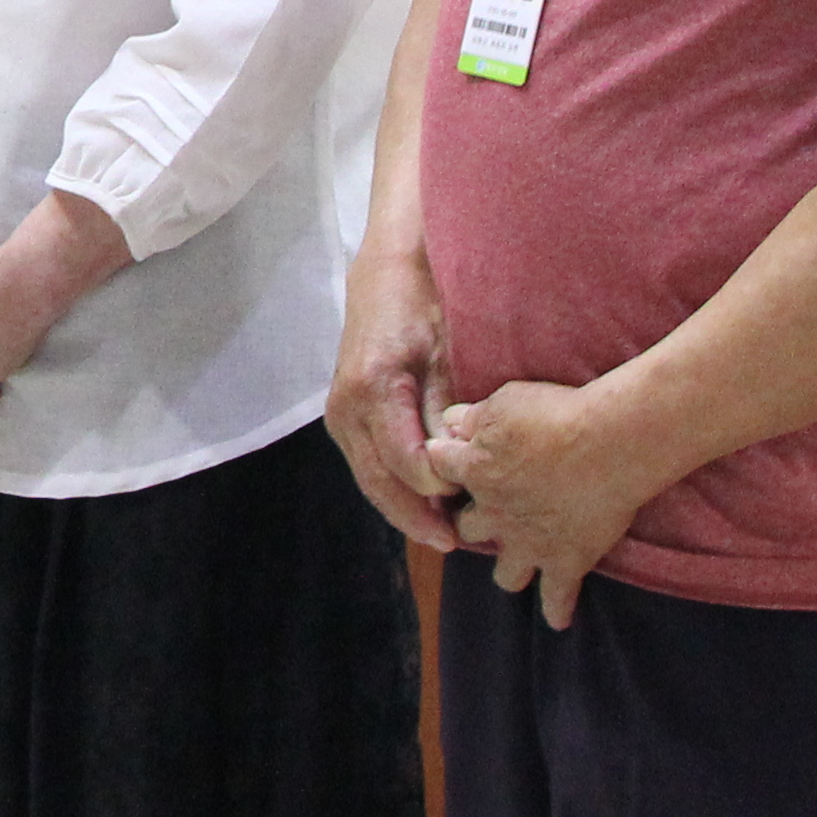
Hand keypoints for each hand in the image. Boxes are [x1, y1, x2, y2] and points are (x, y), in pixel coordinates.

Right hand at [328, 247, 455, 546]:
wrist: (387, 272)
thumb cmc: (425, 302)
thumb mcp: (446, 350)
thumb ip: (447, 406)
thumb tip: (457, 461)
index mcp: (373, 389)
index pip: (407, 462)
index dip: (441, 489)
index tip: (476, 502)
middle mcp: (346, 409)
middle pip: (381, 482)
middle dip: (417, 517)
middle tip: (457, 544)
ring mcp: (340, 415)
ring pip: (371, 480)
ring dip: (405, 509)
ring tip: (444, 535)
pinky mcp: (344, 418)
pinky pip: (369, 465)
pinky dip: (395, 488)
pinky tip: (424, 503)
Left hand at [420, 380, 648, 629]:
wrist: (610, 444)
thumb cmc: (557, 413)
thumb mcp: (505, 401)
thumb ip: (473, 416)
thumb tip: (450, 422)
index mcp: (474, 470)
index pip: (439, 468)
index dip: (443, 460)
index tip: (450, 455)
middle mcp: (495, 513)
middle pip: (466, 527)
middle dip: (473, 521)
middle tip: (490, 513)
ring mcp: (530, 543)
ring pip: (505, 573)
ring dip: (509, 567)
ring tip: (518, 563)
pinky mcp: (566, 560)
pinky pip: (557, 596)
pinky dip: (557, 609)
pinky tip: (557, 619)